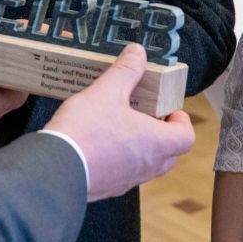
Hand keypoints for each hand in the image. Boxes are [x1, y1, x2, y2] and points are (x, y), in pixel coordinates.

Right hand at [42, 43, 195, 200]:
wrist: (56, 168)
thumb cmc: (86, 132)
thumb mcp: (107, 91)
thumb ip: (125, 71)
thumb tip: (138, 53)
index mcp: (156, 142)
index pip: (186, 137)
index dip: (181, 121)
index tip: (169, 109)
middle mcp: (147, 166)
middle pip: (170, 154)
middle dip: (162, 134)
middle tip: (146, 116)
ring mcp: (127, 180)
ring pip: (146, 165)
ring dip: (141, 148)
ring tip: (120, 127)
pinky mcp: (108, 188)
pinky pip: (123, 174)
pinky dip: (119, 160)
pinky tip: (99, 144)